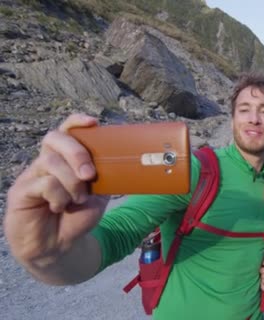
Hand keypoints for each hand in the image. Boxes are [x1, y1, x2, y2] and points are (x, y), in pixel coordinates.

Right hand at [4, 114, 108, 269]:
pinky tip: (59, 207)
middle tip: (90, 175)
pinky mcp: (20, 192)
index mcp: (64, 159)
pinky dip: (58, 196)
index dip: (76, 122)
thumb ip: (105, 177)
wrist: (58, 246)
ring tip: (77, 200)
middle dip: (77, 153)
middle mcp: (45, 162)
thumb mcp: (98, 195)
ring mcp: (31, 175)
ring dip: (71, 183)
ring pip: (51, 163)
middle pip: (55, 139)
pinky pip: (44, 184)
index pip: (65, 130)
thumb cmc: (75, 217)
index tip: (94, 123)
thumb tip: (120, 161)